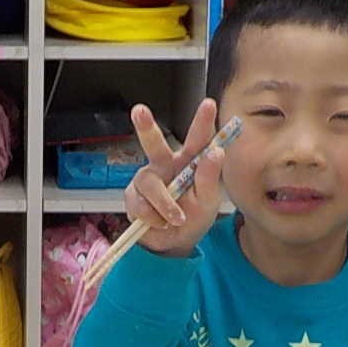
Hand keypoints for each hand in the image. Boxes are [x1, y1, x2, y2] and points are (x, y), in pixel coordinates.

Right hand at [124, 98, 227, 258]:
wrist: (175, 243)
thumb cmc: (194, 216)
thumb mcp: (209, 200)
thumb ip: (209, 177)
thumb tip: (215, 153)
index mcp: (188, 162)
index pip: (197, 139)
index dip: (202, 121)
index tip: (208, 104)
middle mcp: (165, 165)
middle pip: (154, 144)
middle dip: (145, 127)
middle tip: (139, 111)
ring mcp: (147, 179)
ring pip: (150, 184)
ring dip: (164, 203)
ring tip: (176, 218)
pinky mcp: (133, 196)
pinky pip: (139, 204)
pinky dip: (153, 216)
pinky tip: (160, 222)